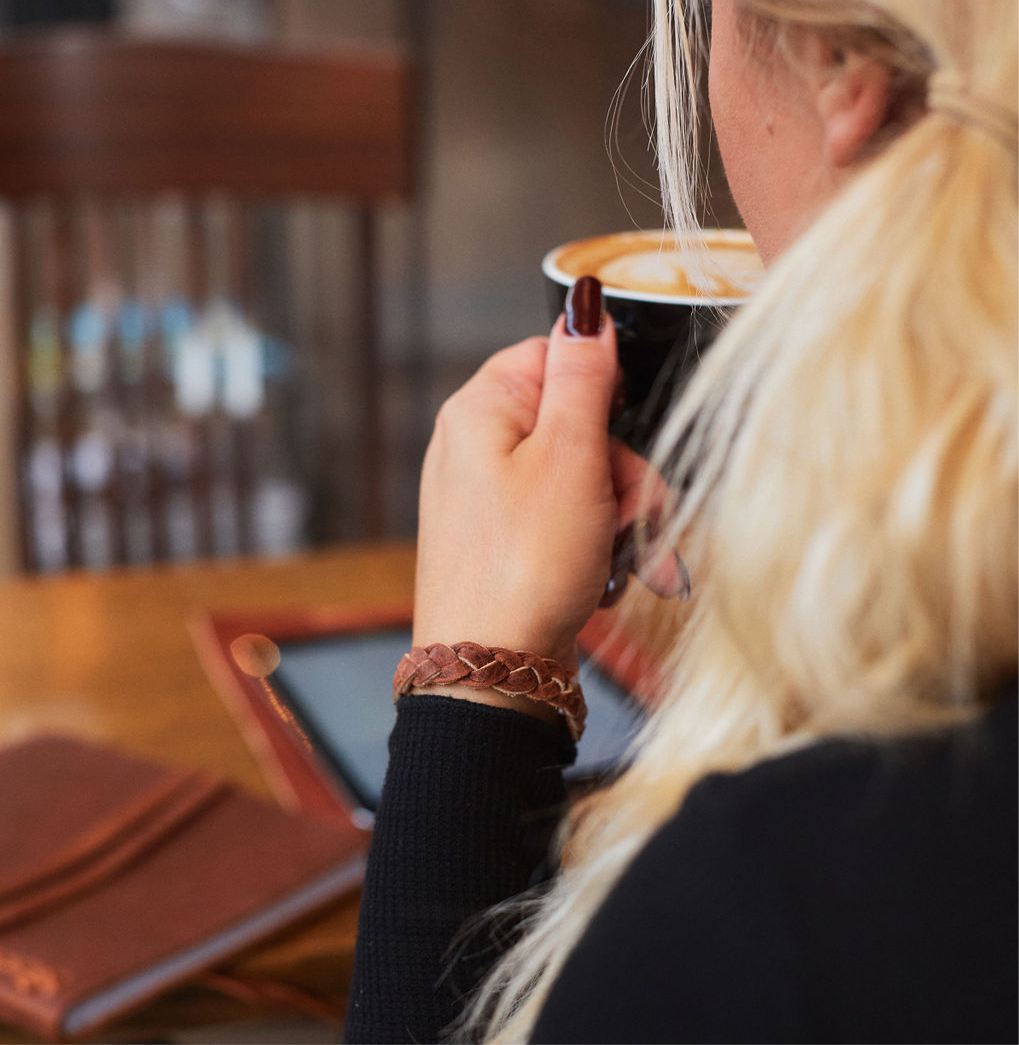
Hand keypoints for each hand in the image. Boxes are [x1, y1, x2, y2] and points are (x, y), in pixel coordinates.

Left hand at [413, 282, 684, 672]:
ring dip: (624, 519)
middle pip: (578, 426)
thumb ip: (582, 375)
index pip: (554, 357)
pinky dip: (599, 547)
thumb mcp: (569, 456)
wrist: (490, 672)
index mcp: (481, 410)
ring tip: (637, 564)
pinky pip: (568, 523)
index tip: (627, 434)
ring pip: (582, 480)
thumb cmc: (524, 566)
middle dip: (625, 474)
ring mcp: (490, 499)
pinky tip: (610, 580)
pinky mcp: (507, 543)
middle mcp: (476, 448)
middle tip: (641, 518)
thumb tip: (585, 304)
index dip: (605, 394)